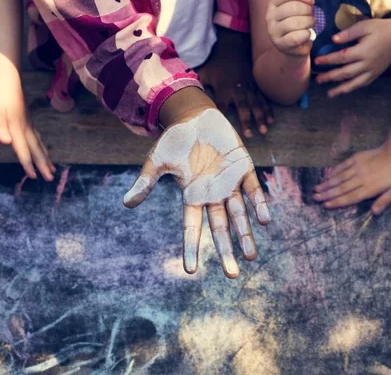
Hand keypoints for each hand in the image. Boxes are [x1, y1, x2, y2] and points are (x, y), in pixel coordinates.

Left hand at [0, 80, 55, 180]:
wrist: (8, 80)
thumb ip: (0, 126)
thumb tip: (6, 142)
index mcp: (17, 128)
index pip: (23, 150)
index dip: (27, 164)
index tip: (33, 176)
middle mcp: (26, 128)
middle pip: (36, 150)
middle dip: (43, 165)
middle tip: (50, 178)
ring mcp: (29, 125)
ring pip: (39, 145)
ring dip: (46, 158)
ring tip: (52, 168)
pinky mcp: (28, 121)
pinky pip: (38, 138)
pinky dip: (42, 148)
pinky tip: (43, 151)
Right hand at [123, 108, 271, 278]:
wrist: (195, 115)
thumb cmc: (174, 139)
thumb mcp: (157, 161)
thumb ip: (146, 182)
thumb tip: (126, 204)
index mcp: (192, 196)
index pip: (191, 227)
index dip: (191, 248)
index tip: (190, 271)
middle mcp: (212, 195)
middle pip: (220, 228)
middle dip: (226, 250)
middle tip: (233, 274)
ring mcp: (229, 184)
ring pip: (239, 214)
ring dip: (245, 234)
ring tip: (251, 256)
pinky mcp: (243, 169)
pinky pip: (253, 190)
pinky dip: (258, 204)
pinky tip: (264, 220)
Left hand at [197, 27, 273, 137]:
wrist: (234, 48)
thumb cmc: (217, 64)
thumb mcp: (204, 73)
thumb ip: (195, 85)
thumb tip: (180, 93)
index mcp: (224, 89)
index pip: (221, 106)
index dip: (221, 117)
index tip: (221, 129)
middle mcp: (237, 91)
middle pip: (242, 108)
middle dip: (246, 121)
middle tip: (249, 134)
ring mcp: (249, 89)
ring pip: (256, 106)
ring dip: (261, 118)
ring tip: (264, 130)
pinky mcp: (256, 88)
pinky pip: (263, 100)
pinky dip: (268, 110)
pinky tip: (272, 121)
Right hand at [266, 0, 314, 56]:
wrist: (292, 47)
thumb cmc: (297, 22)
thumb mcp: (299, 4)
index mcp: (273, 4)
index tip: (311, 2)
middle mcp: (269, 17)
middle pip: (293, 7)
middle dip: (308, 11)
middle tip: (311, 16)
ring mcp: (273, 32)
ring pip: (295, 22)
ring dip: (309, 23)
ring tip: (310, 24)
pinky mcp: (280, 45)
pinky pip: (296, 37)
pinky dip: (306, 35)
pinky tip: (307, 35)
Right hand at [313, 145, 390, 212]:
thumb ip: (385, 201)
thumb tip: (374, 212)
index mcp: (369, 188)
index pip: (350, 197)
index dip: (337, 202)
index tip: (326, 205)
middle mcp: (360, 179)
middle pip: (341, 188)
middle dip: (327, 194)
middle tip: (315, 198)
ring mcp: (357, 168)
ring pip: (339, 177)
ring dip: (327, 184)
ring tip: (316, 188)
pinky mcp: (356, 158)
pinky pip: (343, 166)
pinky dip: (334, 171)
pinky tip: (327, 175)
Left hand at [315, 19, 390, 96]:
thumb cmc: (380, 29)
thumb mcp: (365, 26)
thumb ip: (349, 33)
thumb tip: (333, 40)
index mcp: (363, 51)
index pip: (342, 57)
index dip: (328, 60)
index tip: (317, 61)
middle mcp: (367, 64)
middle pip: (345, 73)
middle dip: (330, 77)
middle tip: (317, 80)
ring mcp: (372, 71)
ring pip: (354, 83)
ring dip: (340, 89)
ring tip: (329, 94)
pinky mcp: (375, 75)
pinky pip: (362, 84)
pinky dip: (352, 88)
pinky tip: (342, 91)